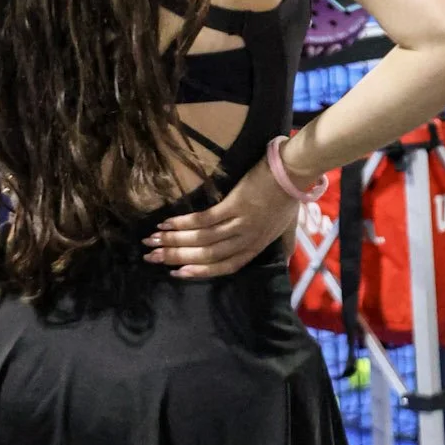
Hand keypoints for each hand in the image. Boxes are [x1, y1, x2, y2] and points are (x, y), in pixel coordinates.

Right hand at [145, 158, 299, 277]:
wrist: (293, 172)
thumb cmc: (289, 198)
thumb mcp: (286, 228)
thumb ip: (280, 244)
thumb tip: (281, 260)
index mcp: (257, 247)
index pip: (225, 266)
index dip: (200, 271)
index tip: (176, 273)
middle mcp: (246, 239)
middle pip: (207, 255)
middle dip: (177, 257)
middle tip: (152, 257)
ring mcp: (240, 223)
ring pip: (203, 239)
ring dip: (174, 241)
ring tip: (152, 241)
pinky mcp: (234, 205)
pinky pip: (204, 220)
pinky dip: (183, 223)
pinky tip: (166, 224)